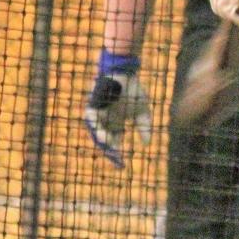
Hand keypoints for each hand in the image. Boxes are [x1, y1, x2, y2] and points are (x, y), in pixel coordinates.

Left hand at [83, 53, 152, 167]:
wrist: (126, 73)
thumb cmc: (133, 90)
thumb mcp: (143, 112)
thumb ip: (144, 127)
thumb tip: (147, 144)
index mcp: (115, 125)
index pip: (114, 144)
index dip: (117, 156)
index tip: (122, 166)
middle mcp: (105, 121)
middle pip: (103, 141)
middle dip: (109, 151)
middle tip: (116, 157)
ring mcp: (98, 113)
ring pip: (95, 131)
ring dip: (101, 139)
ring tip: (109, 145)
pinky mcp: (93, 104)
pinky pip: (91, 117)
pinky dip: (95, 124)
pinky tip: (102, 131)